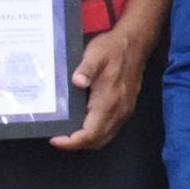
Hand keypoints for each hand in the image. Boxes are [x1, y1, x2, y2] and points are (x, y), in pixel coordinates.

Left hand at [56, 22, 147, 150]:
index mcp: (108, 101)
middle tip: (57, 137)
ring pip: (104, 138)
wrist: (135, 44)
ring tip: (67, 133)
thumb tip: (77, 82)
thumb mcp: (95, 54)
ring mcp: (124, 112)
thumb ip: (86, 69)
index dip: (72, 142)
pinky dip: (95, 134)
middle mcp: (118, 111)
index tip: (55, 139)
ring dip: (86, 140)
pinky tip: (83, 124)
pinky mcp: (126, 109)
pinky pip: (110, 130)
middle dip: (76, 144)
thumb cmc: (111, 49)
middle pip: (97, 141)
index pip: (90, 133)